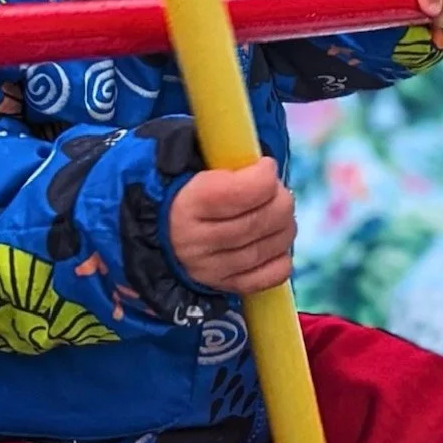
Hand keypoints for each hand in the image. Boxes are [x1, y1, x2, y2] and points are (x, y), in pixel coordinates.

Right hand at [168, 157, 294, 295]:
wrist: (157, 233)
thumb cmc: (181, 189)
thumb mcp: (188, 165)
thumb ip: (221, 156)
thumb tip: (260, 157)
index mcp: (187, 204)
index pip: (237, 193)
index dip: (263, 177)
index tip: (266, 165)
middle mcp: (198, 242)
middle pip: (258, 222)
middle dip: (280, 200)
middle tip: (277, 189)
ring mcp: (212, 269)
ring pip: (268, 248)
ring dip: (285, 225)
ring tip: (278, 211)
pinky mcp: (226, 285)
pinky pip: (270, 276)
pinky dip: (282, 257)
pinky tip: (275, 239)